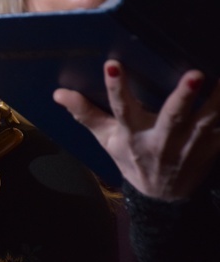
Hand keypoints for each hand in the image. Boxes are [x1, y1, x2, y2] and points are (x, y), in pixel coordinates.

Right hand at [53, 60, 219, 199]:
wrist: (162, 197)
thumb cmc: (131, 159)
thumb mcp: (106, 139)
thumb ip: (85, 113)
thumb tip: (58, 92)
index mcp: (132, 135)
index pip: (121, 109)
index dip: (117, 88)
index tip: (113, 64)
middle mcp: (161, 141)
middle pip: (173, 118)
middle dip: (183, 97)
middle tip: (194, 75)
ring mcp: (190, 146)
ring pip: (207, 120)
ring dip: (217, 100)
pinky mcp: (212, 147)